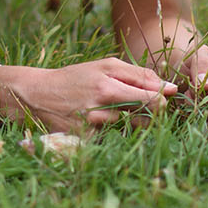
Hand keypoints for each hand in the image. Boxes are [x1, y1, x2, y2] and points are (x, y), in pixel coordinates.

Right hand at [0, 57, 177, 133]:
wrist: (37, 94)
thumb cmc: (74, 77)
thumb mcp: (104, 66)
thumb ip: (138, 74)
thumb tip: (171, 88)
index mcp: (108, 86)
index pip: (153, 98)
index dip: (163, 98)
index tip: (164, 95)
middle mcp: (102, 109)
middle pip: (147, 116)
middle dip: (153, 110)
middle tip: (145, 103)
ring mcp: (94, 128)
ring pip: (133, 128)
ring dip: (133, 119)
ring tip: (116, 108)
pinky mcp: (88, 141)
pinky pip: (114, 136)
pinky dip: (114, 129)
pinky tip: (99, 120)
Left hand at [177, 47, 207, 114]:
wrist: (192, 74)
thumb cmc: (197, 62)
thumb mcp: (197, 55)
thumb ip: (202, 64)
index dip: (202, 93)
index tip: (194, 86)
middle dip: (203, 105)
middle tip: (195, 96)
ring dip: (205, 115)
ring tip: (200, 102)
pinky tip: (204, 113)